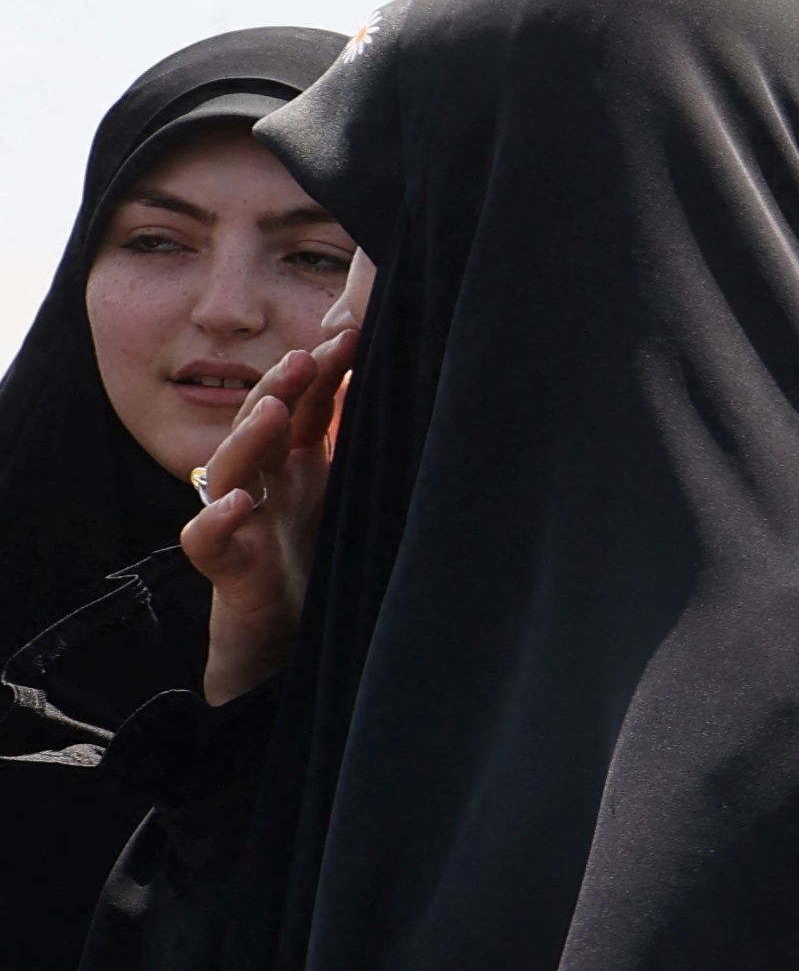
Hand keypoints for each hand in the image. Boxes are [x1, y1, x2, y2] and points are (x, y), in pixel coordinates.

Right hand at [186, 296, 368, 706]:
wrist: (289, 634)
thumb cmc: (322, 555)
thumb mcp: (354, 493)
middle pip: (264, 423)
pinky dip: (217, 520)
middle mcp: (266, 482)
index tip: (352, 336)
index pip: (306, 405)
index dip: (323, 371)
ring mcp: (242, 521)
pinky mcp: (227, 567)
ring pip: (230, 469)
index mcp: (298, 462)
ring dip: (249, 437)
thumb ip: (369, 447)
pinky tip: (238, 503)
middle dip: (283, 387)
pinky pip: (207, 540)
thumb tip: (419, 392)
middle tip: (310, 356)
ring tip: (273, 409)